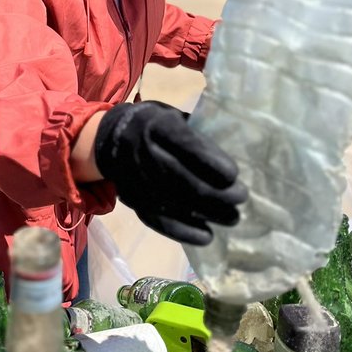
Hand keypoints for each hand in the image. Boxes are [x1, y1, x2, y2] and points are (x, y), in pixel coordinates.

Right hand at [94, 101, 245, 245]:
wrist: (110, 139)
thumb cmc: (153, 125)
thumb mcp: (171, 115)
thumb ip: (196, 131)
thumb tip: (234, 147)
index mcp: (157, 127)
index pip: (185, 145)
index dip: (210, 161)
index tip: (233, 174)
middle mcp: (145, 155)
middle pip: (183, 179)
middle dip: (217, 193)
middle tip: (241, 197)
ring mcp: (137, 181)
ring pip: (175, 203)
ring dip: (208, 214)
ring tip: (232, 217)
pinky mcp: (134, 202)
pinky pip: (159, 221)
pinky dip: (184, 231)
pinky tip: (206, 236)